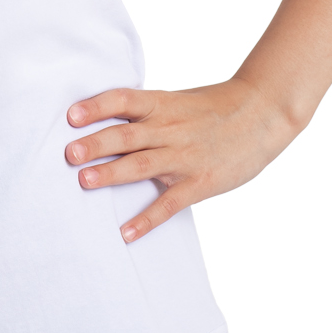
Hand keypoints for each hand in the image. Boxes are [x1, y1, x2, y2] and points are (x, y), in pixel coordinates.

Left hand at [64, 78, 298, 241]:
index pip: (123, 100)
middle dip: (96, 144)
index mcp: (162, 104)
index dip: (96, 106)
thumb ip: (145, 112)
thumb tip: (102, 120)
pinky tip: (126, 233)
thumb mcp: (176, 100)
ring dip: (112, 174)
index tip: (71, 115)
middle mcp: (169, 128)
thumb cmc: (213, 107)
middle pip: (126, 135)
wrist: (262, 113)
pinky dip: (147, 219)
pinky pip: (169, 203)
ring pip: (142, 165)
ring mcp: (184, 156)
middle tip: (69, 153)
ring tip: (84, 180)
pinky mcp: (199, 182)